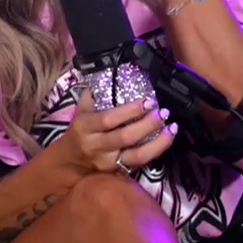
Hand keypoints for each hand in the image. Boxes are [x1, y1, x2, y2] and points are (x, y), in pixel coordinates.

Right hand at [57, 89, 174, 173]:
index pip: (108, 119)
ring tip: (171, 127)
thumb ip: (95, 94)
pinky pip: (142, 162)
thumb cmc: (80, 130)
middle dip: (148, 124)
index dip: (130, 111)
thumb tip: (112, 73)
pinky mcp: (119, 170)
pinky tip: (168, 137)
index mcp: (85, 127)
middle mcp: (97, 146)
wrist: (71, 161)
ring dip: (159, 141)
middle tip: (163, 112)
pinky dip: (158, 149)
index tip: (148, 101)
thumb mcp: (82, 111)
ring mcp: (109, 161)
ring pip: (137, 155)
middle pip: (125, 137)